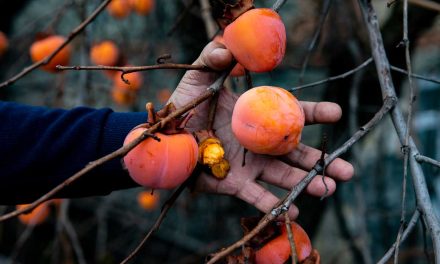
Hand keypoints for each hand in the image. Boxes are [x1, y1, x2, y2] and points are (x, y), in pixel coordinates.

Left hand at [169, 41, 353, 217]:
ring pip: (283, 177)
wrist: (164, 135)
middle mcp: (259, 143)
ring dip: (306, 184)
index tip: (336, 114)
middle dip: (324, 162)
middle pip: (298, 153)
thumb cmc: (184, 103)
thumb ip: (215, 56)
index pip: (293, 115)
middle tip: (348, 170)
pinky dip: (273, 205)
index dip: (315, 114)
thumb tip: (231, 50)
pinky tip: (293, 212)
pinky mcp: (232, 184)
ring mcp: (248, 165)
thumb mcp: (200, 74)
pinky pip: (256, 196)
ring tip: (328, 189)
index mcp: (259, 116)